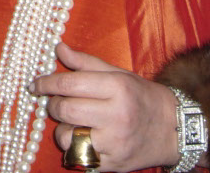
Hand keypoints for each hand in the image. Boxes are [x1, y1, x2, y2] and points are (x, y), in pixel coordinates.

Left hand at [30, 42, 178, 172]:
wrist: (173, 129)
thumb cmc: (141, 97)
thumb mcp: (118, 74)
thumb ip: (86, 63)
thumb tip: (58, 48)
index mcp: (117, 87)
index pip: (70, 84)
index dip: (47, 83)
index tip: (36, 84)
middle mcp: (116, 115)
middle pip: (66, 110)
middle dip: (54, 105)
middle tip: (58, 102)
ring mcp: (115, 143)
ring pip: (68, 137)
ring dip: (63, 129)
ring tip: (75, 123)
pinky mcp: (113, 164)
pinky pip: (78, 158)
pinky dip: (74, 148)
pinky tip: (84, 139)